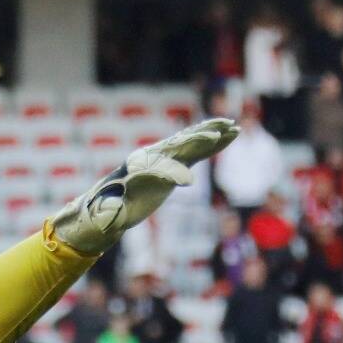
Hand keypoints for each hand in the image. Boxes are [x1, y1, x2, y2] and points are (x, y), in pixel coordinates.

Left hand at [51, 118, 237, 255]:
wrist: (107, 206)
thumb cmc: (110, 210)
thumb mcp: (112, 211)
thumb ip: (112, 212)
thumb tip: (109, 216)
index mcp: (142, 164)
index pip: (167, 157)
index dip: (184, 155)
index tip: (200, 155)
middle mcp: (155, 157)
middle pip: (183, 143)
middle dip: (204, 136)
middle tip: (225, 128)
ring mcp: (165, 159)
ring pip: (193, 144)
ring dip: (214, 135)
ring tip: (235, 126)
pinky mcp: (173, 166)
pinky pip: (196, 152)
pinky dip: (212, 145)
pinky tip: (227, 138)